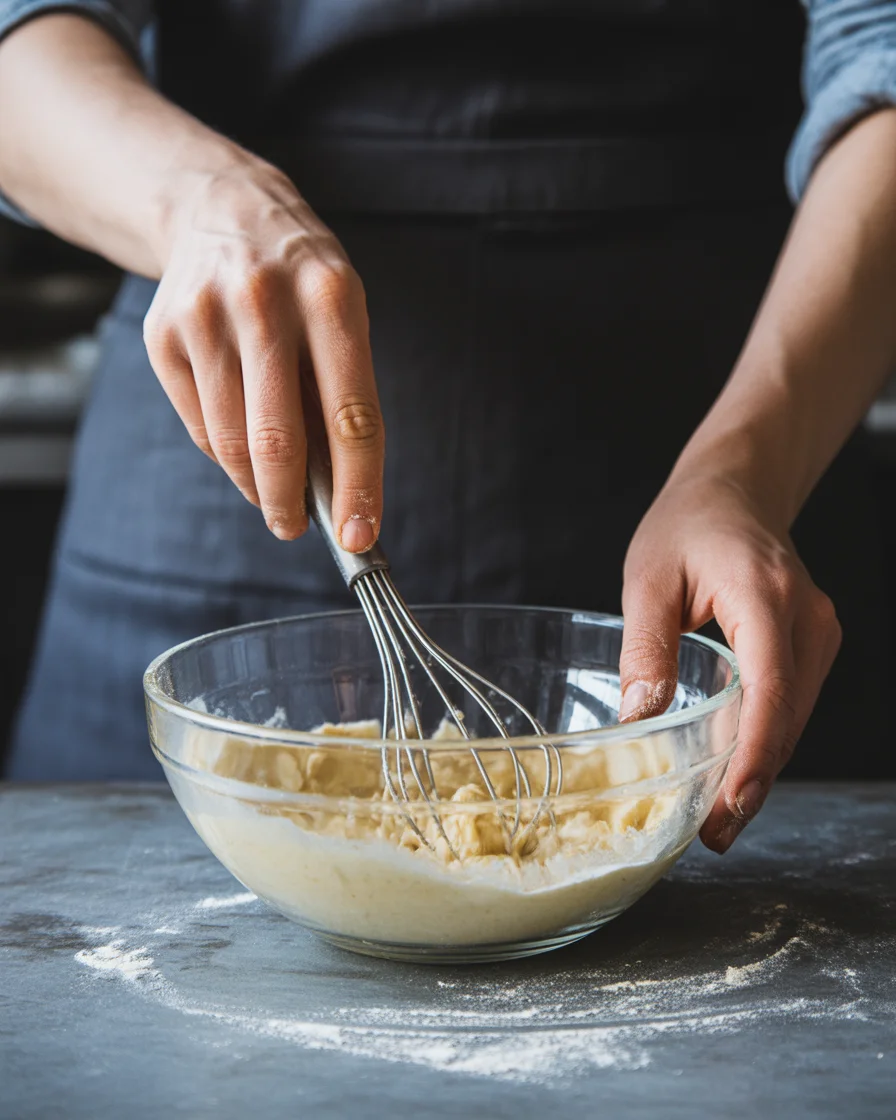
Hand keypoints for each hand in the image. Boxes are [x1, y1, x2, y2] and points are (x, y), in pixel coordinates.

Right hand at [143, 157, 382, 547]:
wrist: (221, 209)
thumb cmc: (300, 280)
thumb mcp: (342, 315)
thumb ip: (342, 394)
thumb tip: (339, 493)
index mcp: (331, 298)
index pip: (352, 415)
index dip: (358, 486)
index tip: (359, 536)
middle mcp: (264, 303)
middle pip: (279, 440)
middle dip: (291, 504)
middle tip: (297, 528)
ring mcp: (205, 317)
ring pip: (231, 444)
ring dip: (258, 486)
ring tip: (274, 492)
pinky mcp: (162, 335)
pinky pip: (200, 427)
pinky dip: (225, 454)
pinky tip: (241, 441)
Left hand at [618, 470, 840, 852]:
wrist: (736, 489)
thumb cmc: (688, 524)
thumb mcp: (647, 576)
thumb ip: (647, 645)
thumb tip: (642, 719)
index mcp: (765, 597)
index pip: (770, 690)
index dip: (753, 756)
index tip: (731, 807)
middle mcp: (807, 618)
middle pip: (788, 717)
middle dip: (754, 781)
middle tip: (713, 835)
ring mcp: (817, 632)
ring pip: (794, 717)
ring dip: (761, 767)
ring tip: (719, 818)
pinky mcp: (812, 644)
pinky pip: (792, 702)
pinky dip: (766, 739)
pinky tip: (734, 769)